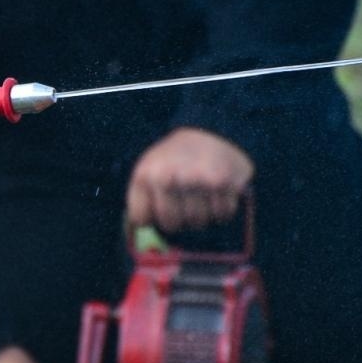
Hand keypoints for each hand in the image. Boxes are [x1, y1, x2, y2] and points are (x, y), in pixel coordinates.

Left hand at [125, 127, 253, 232]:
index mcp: (146, 175)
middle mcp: (168, 177)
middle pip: (172, 224)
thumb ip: (140, 201)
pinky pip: (222, 214)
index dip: (152, 218)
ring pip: (198, 222)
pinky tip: (218, 192)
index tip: (159, 207)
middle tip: (185, 202)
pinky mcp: (222, 182)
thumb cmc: (175, 159)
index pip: (142, 220)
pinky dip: (223, 207)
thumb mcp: (149, 170)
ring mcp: (195, 179)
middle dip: (179, 219)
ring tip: (202, 194)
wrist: (211, 130)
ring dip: (202, 214)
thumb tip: (138, 232)